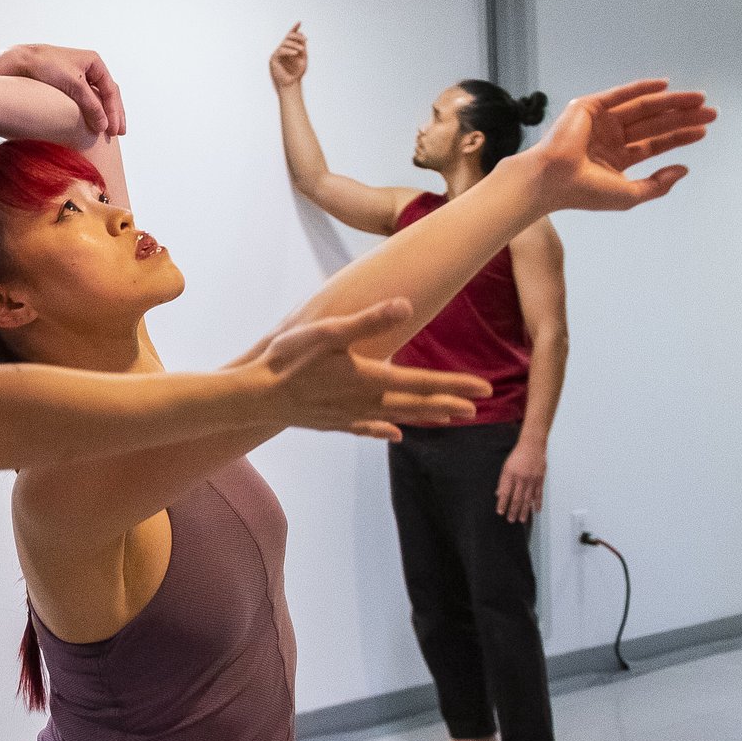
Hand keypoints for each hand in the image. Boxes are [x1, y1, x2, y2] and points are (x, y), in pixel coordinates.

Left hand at [0, 44, 125, 136]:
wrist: (20, 61)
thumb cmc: (46, 67)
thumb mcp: (74, 85)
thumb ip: (91, 105)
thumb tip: (104, 126)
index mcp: (94, 62)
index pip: (111, 90)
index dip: (115, 111)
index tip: (114, 130)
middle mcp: (89, 68)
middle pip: (108, 94)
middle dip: (114, 113)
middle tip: (119, 133)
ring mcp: (79, 77)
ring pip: (98, 98)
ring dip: (105, 114)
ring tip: (109, 131)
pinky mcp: (67, 85)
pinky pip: (86, 100)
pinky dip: (92, 112)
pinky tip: (92, 123)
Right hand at [250, 299, 488, 439]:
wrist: (256, 396)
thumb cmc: (289, 360)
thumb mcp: (328, 332)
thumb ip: (368, 320)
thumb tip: (407, 305)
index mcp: (370, 378)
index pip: (423, 382)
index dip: (456, 385)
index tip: (485, 389)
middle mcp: (366, 401)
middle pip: (416, 405)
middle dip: (449, 405)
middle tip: (478, 408)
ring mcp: (350, 415)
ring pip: (397, 418)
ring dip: (425, 417)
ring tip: (448, 418)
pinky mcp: (334, 422)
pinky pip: (368, 429)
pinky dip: (386, 431)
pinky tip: (396, 435)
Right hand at [268, 24, 307, 89]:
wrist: (292, 83)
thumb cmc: (297, 72)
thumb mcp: (303, 57)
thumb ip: (302, 47)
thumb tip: (301, 36)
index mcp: (289, 49)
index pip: (291, 36)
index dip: (294, 29)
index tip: (299, 22)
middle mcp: (282, 50)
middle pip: (288, 37)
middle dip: (297, 36)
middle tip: (305, 40)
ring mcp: (277, 54)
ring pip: (285, 43)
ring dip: (294, 45)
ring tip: (301, 50)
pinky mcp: (273, 59)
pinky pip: (281, 51)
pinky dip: (289, 51)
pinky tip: (295, 53)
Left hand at [497, 441, 544, 522]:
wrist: (532, 446)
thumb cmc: (518, 455)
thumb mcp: (506, 467)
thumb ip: (502, 482)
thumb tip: (498, 494)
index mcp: (510, 475)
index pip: (505, 493)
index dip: (502, 503)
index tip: (500, 512)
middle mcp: (521, 479)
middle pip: (517, 498)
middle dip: (513, 511)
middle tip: (511, 520)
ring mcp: (531, 480)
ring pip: (527, 499)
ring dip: (524, 510)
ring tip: (521, 519)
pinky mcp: (540, 480)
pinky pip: (538, 494)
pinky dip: (537, 503)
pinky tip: (535, 510)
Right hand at [523, 79, 716, 210]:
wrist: (553, 180)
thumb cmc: (585, 192)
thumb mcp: (630, 195)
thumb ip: (657, 184)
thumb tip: (684, 169)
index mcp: (616, 158)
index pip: (654, 143)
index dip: (680, 137)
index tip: (704, 131)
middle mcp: (610, 137)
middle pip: (654, 124)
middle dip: (683, 118)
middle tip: (711, 112)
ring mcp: (600, 121)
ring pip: (643, 108)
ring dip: (671, 102)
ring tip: (698, 100)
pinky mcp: (589, 107)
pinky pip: (620, 95)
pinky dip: (642, 88)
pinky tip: (666, 86)